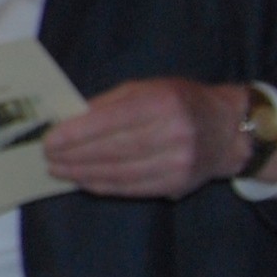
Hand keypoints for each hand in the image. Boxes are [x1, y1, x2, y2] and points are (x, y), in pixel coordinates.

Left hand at [44, 79, 256, 198]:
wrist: (228, 130)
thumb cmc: (181, 102)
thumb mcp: (149, 88)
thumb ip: (110, 103)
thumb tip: (70, 119)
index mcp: (164, 103)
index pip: (112, 121)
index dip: (77, 133)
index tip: (50, 139)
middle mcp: (175, 134)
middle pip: (113, 150)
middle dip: (75, 156)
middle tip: (47, 158)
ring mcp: (179, 163)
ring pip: (120, 173)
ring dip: (83, 174)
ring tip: (59, 170)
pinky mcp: (178, 184)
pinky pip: (132, 188)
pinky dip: (103, 185)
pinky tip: (83, 180)